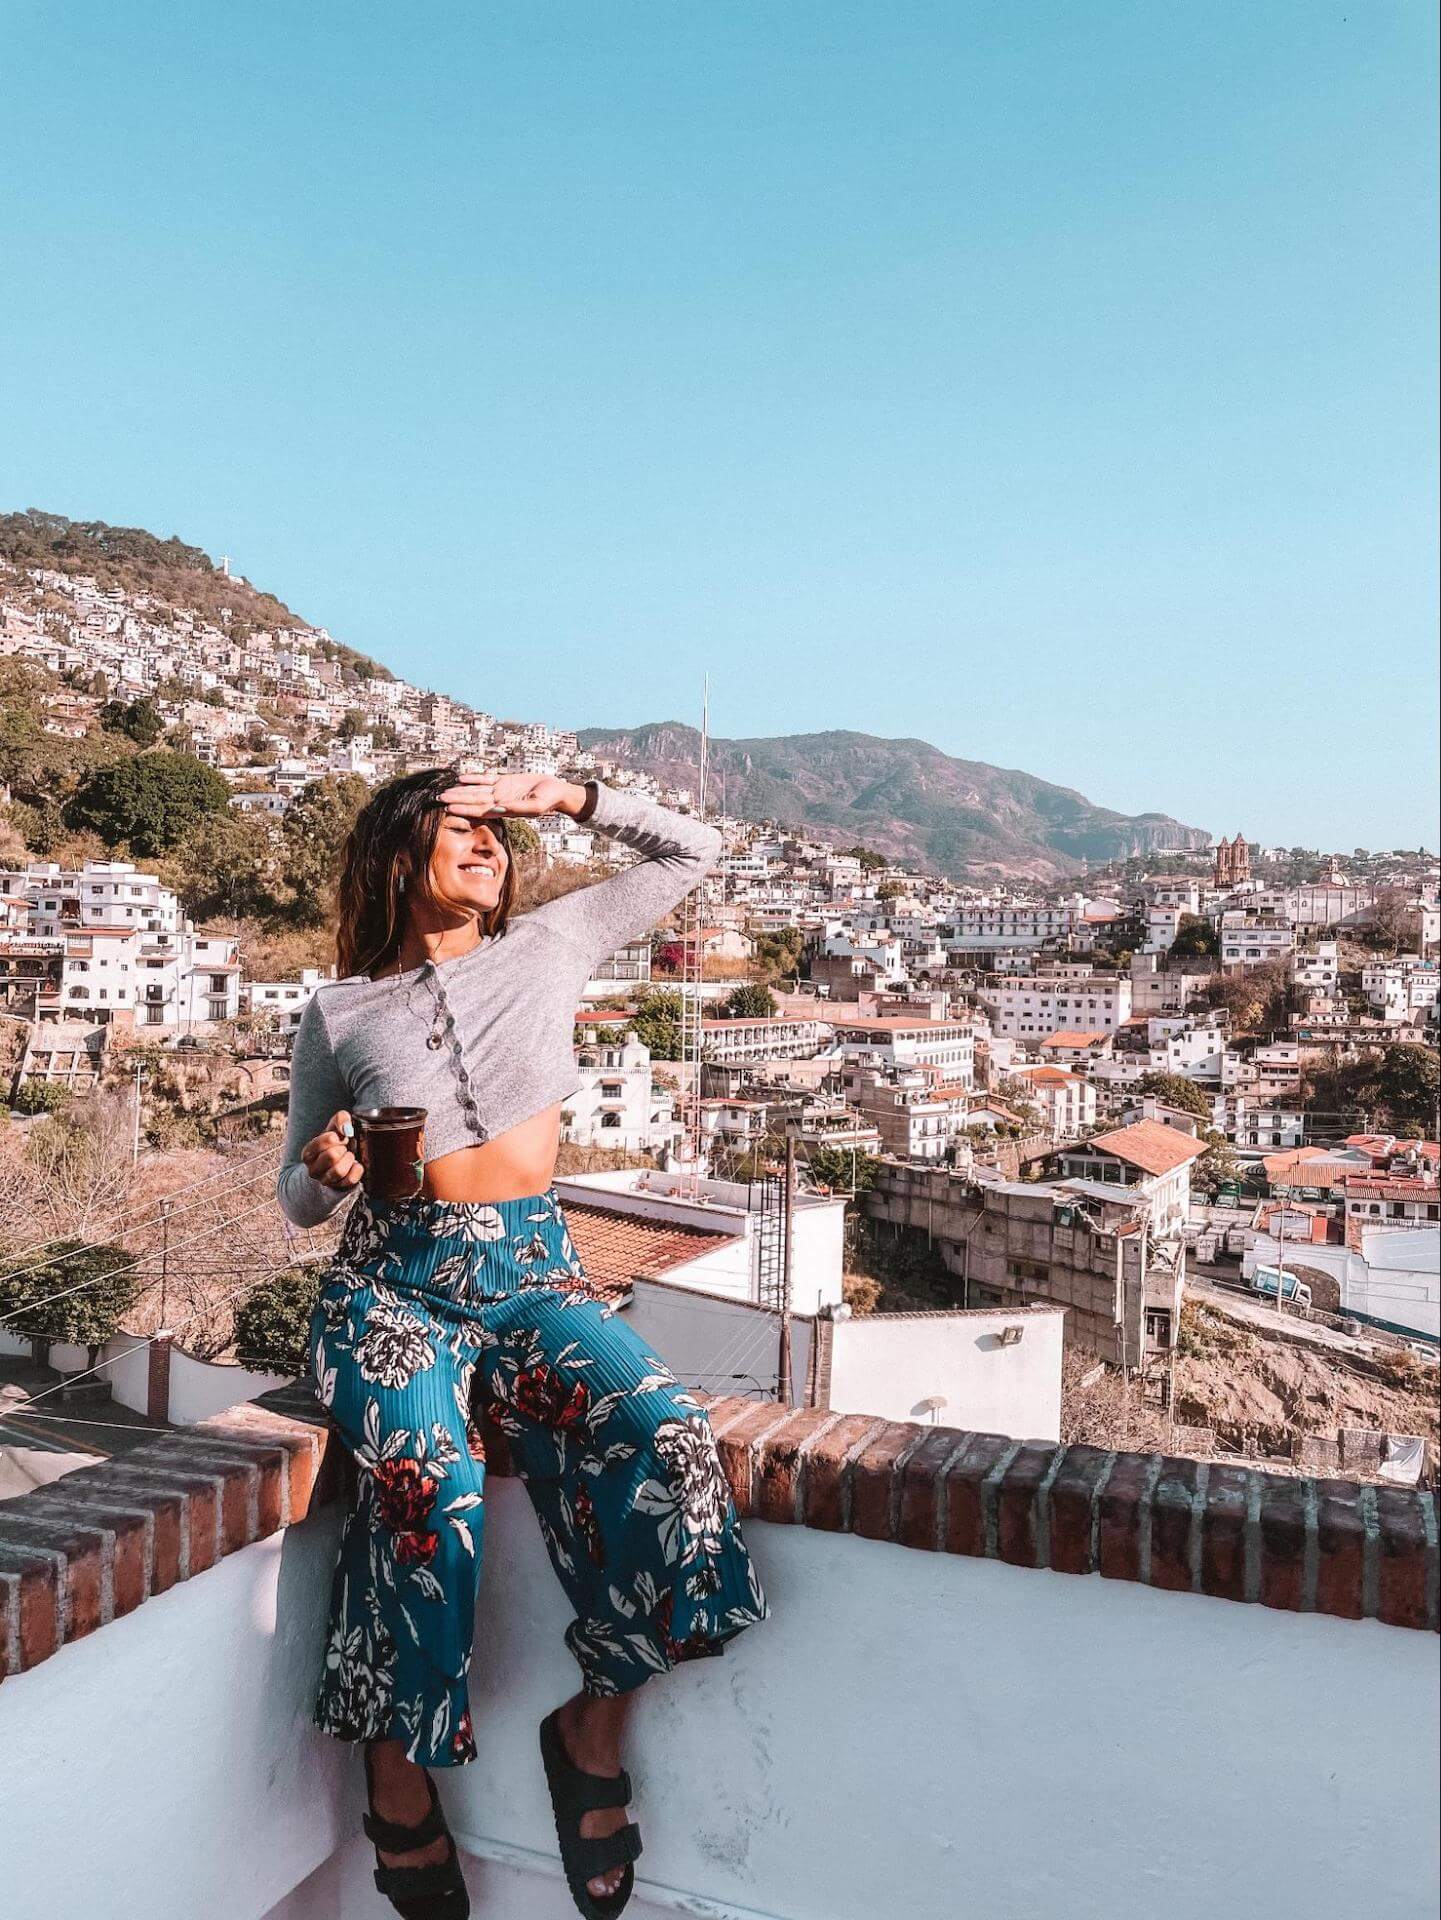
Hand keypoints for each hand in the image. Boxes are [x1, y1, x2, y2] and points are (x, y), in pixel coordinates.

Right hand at [300, 1110, 362, 1190]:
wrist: (337, 1164)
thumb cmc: (336, 1143)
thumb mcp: (335, 1128)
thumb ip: (340, 1120)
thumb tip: (346, 1129)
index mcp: (308, 1153)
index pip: (319, 1144)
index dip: (333, 1138)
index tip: (336, 1137)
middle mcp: (313, 1169)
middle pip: (331, 1156)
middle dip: (342, 1148)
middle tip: (344, 1147)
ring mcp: (325, 1181)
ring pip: (338, 1171)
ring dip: (349, 1159)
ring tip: (349, 1155)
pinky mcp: (339, 1188)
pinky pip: (350, 1179)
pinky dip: (357, 1169)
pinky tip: (356, 1164)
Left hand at [438, 771, 587, 819]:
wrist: (557, 791)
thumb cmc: (549, 800)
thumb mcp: (536, 806)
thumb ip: (517, 808)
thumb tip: (497, 808)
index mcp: (505, 809)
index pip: (480, 810)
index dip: (464, 809)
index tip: (449, 809)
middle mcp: (499, 801)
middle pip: (474, 801)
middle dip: (456, 800)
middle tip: (438, 799)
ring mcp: (501, 791)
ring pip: (477, 790)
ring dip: (460, 790)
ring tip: (444, 791)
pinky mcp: (505, 781)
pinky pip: (486, 778)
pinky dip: (474, 778)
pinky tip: (461, 778)